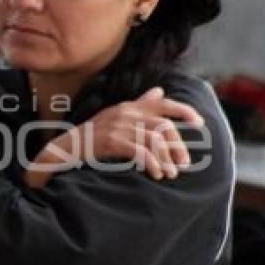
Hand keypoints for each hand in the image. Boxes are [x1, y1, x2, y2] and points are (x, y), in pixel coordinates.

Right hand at [25, 87, 204, 187]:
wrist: (65, 148)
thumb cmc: (92, 134)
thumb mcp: (116, 114)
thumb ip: (139, 103)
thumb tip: (159, 90)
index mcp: (129, 106)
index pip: (162, 103)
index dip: (184, 111)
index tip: (199, 122)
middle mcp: (125, 113)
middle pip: (163, 126)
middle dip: (178, 147)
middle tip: (183, 164)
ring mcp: (118, 126)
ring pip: (155, 140)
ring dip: (167, 160)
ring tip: (169, 174)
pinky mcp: (111, 141)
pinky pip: (141, 152)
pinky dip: (153, 164)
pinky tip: (156, 174)